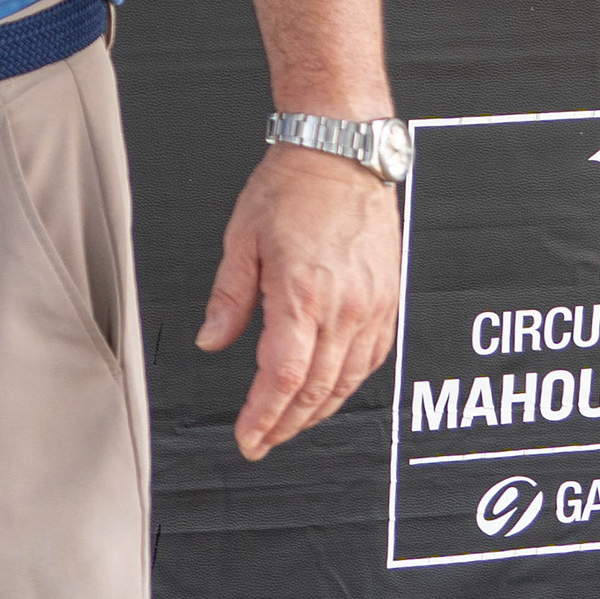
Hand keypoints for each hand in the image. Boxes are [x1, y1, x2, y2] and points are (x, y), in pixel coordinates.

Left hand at [196, 142, 402, 458]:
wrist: (342, 156)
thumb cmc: (291, 188)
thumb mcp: (241, 238)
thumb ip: (229, 297)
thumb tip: (212, 342)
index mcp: (302, 293)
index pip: (283, 376)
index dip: (264, 415)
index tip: (247, 438)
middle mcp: (344, 307)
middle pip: (315, 388)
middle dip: (285, 424)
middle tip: (260, 442)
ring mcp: (372, 307)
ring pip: (346, 381)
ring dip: (316, 412)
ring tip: (287, 426)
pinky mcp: (388, 302)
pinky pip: (370, 360)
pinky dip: (346, 385)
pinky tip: (326, 393)